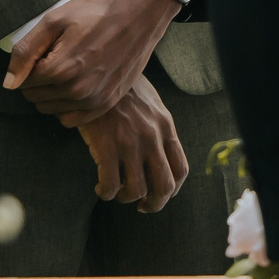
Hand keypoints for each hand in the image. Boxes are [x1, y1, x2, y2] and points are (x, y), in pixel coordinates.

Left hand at [5, 0, 179, 123]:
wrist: (138, 13)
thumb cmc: (95, 12)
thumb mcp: (54, 20)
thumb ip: (25, 52)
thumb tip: (8, 83)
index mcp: (60, 69)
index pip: (23, 83)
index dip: (29, 66)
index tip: (46, 51)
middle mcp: (76, 90)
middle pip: (35, 97)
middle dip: (38, 80)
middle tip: (58, 57)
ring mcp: (93, 99)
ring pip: (50, 109)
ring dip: (52, 93)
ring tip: (69, 68)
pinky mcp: (106, 103)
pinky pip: (71, 119)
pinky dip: (66, 107)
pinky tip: (75, 86)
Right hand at [76, 73, 187, 212]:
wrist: (99, 71)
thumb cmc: (123, 89)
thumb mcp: (151, 105)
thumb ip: (158, 128)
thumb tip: (161, 153)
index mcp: (166, 128)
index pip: (180, 169)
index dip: (171, 190)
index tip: (158, 195)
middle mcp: (152, 137)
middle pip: (164, 186)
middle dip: (154, 204)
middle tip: (141, 206)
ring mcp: (130, 142)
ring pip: (136, 189)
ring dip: (125, 198)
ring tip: (116, 193)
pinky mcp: (106, 145)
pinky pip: (110, 184)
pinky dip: (106, 193)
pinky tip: (100, 188)